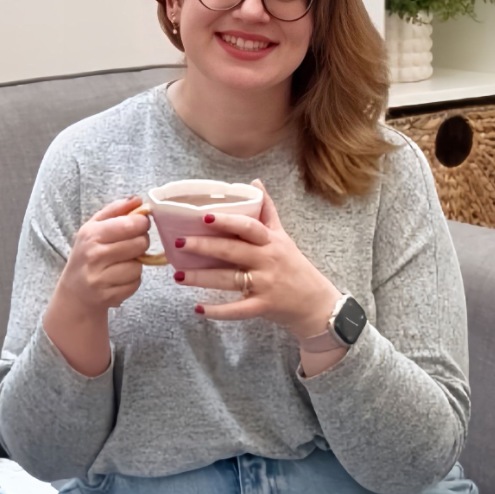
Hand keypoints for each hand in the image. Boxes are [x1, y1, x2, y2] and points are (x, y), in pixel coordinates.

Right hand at [53, 195, 150, 317]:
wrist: (75, 292)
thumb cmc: (87, 254)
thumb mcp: (94, 227)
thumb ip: (116, 210)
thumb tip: (139, 200)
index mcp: (92, 234)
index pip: (131, 224)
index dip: (142, 223)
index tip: (139, 225)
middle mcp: (94, 255)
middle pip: (140, 244)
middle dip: (141, 243)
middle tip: (131, 245)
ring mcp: (100, 278)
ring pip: (139, 266)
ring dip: (136, 265)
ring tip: (121, 264)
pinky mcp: (108, 296)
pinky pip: (135, 284)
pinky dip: (132, 281)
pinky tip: (118, 279)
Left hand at [172, 180, 342, 340]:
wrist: (316, 303)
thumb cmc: (295, 267)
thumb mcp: (283, 236)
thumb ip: (267, 211)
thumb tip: (255, 182)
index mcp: (270, 241)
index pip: (248, 226)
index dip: (227, 221)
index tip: (204, 216)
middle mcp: (267, 260)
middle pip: (232, 251)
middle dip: (204, 246)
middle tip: (179, 242)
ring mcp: (265, 285)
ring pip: (228, 280)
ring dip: (201, 278)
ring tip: (178, 276)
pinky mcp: (262, 307)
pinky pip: (237, 310)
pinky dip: (217, 311)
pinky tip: (198, 308)